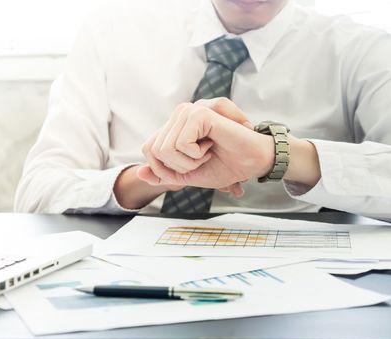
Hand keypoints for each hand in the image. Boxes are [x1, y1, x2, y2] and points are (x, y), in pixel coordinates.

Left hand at [138, 98, 273, 192]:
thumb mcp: (187, 175)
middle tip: (202, 159)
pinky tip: (212, 145)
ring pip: (166, 149)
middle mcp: (178, 115)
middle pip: (155, 151)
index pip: (148, 149)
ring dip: (189, 162)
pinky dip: (196, 155)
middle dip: (178, 167)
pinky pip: (180, 144)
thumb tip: (139, 172)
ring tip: (208, 152)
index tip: (189, 167)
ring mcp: (188, 111)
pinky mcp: (199, 113)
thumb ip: (163, 174)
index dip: (163, 168)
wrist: (251, 164)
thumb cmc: (224, 165)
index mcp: (174, 126)